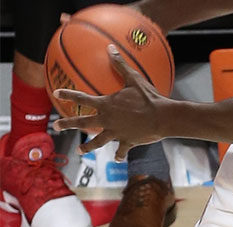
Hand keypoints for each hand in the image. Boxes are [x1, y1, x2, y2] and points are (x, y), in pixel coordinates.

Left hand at [53, 44, 166, 161]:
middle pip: (82, 123)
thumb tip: (111, 48)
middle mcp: (107, 120)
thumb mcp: (134, 79)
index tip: (57, 93)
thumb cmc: (149, 98)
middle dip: (68, 124)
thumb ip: (120, 65)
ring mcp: (116, 133)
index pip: (82, 98)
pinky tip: (116, 158)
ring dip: (87, 146)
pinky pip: (121, 150)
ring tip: (80, 150)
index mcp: (106, 105)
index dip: (68, 95)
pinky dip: (118, 154)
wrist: (163, 118)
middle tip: (56, 126)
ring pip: (97, 141)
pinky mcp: (127, 142)